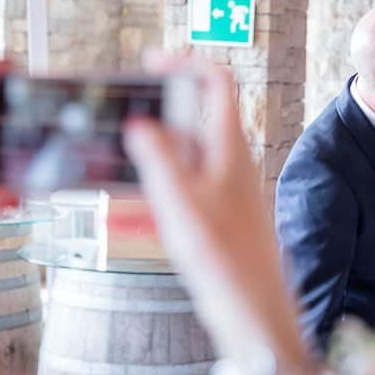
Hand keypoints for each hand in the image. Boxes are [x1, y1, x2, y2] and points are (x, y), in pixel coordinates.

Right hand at [124, 53, 301, 362]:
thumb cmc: (222, 259)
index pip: (217, 82)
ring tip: (121, 157)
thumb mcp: (179, 203)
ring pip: (193, 149)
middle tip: (121, 119)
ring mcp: (231, 187)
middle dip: (161, 109)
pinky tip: (143, 197)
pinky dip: (167, 176)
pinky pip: (193, 179)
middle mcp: (235, 161)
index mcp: (230, 148)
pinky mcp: (224, 213)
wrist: (254, 310)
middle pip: (199, 114)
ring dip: (160, 146)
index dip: (186, 64)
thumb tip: (140, 122)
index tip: (150, 64)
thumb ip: (157, 159)